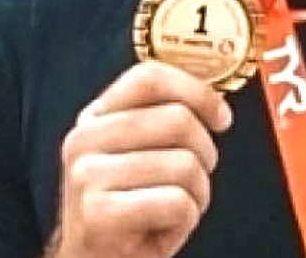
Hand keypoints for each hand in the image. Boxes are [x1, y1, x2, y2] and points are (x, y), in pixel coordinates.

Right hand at [50, 61, 232, 257]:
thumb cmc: (128, 211)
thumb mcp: (137, 156)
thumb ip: (161, 121)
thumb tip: (213, 101)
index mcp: (95, 117)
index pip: (150, 77)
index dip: (197, 91)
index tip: (221, 117)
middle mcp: (84, 139)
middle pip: (177, 119)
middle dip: (205, 154)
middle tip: (195, 180)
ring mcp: (88, 176)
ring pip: (184, 164)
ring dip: (197, 194)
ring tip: (174, 209)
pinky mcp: (98, 214)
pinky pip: (177, 202)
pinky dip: (185, 221)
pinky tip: (163, 228)